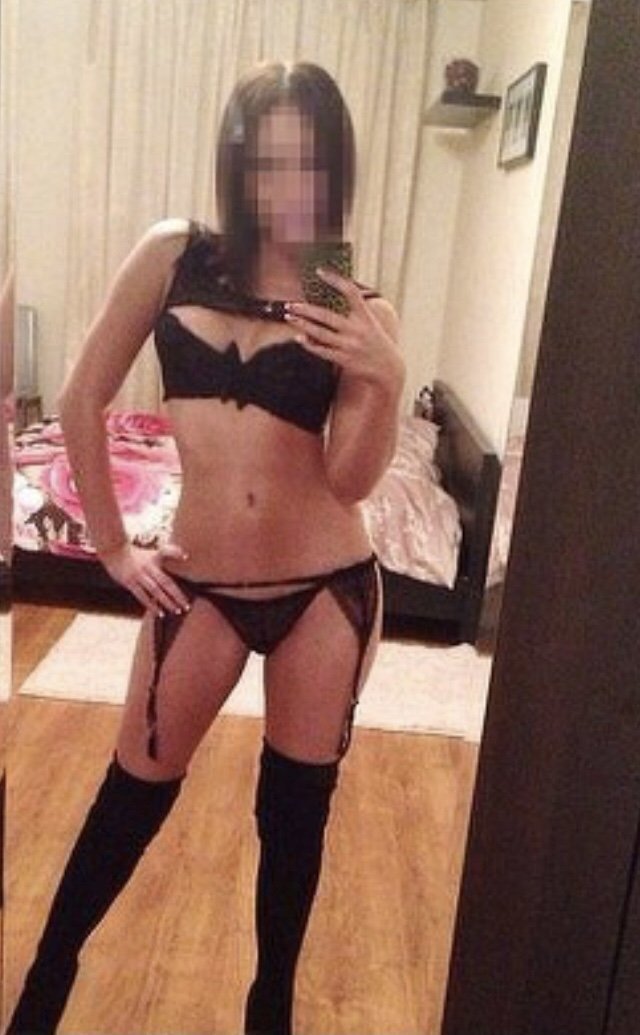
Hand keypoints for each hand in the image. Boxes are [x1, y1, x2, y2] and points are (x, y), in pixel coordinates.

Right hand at [99, 542, 190, 615]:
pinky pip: (142, 596)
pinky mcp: (129, 582)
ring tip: (175, 611)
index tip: (186, 571)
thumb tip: (186, 556)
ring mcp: (138, 576)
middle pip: (165, 583)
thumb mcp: (154, 553)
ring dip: (166, 602)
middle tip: (186, 606)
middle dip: (176, 595)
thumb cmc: (138, 554)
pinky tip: (159, 613)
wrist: (115, 551)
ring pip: (155, 591)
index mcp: (155, 561)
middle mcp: (148, 568)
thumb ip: (169, 554)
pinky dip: (151, 605)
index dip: (177, 566)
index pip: (168, 564)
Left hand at [284, 268, 403, 389]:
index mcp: (365, 316)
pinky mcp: (344, 359)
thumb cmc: (375, 340)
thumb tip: (328, 297)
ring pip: (320, 333)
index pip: (350, 292)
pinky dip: (309, 344)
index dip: (335, 279)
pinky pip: (322, 351)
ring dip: (302, 324)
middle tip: (290, 304)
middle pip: (326, 315)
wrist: (388, 368)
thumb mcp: (370, 322)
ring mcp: (350, 345)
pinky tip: (298, 337)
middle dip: (305, 309)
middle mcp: (357, 329)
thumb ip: (354, 310)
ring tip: (289, 317)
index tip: (319, 271)